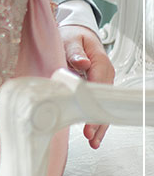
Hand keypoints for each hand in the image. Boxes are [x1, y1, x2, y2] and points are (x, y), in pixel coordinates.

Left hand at [60, 24, 114, 147]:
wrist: (76, 34)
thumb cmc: (73, 36)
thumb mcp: (71, 40)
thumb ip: (75, 52)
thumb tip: (82, 62)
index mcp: (100, 61)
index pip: (99, 87)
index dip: (94, 104)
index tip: (89, 118)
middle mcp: (105, 74)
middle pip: (104, 101)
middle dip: (98, 120)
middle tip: (90, 135)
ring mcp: (102, 82)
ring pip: (103, 107)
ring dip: (99, 124)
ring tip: (93, 141)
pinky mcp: (96, 87)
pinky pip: (98, 105)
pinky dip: (96, 119)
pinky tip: (93, 134)